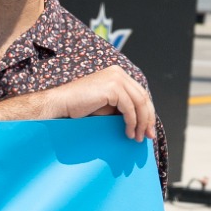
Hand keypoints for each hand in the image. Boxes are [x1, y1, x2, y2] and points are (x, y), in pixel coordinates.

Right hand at [34, 66, 154, 139]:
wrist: (61, 104)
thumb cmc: (80, 106)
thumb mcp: (107, 104)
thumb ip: (122, 106)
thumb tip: (140, 121)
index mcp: (118, 74)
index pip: (140, 93)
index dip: (147, 112)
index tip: (148, 128)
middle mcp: (119, 72)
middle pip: (143, 97)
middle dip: (148, 118)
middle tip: (149, 135)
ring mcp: (116, 78)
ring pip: (139, 103)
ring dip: (141, 123)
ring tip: (138, 137)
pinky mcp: (113, 87)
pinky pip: (129, 108)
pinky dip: (132, 122)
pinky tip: (129, 132)